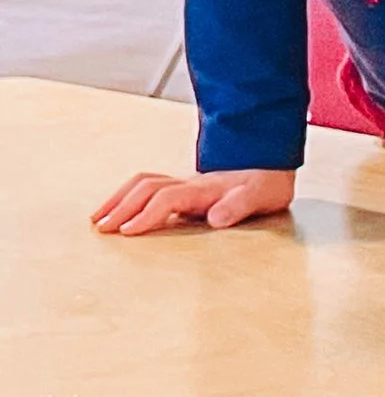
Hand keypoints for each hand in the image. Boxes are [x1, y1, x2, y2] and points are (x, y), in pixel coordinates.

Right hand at [92, 167, 294, 234]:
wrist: (273, 165)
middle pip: (147, 188)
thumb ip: (239, 205)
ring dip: (119, 199)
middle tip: (101, 228)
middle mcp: (190, 183)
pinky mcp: (184, 188)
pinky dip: (128, 195)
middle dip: (122, 207)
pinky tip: (118, 209)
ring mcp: (185, 183)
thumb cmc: (267, 184)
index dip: (147, 214)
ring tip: (98, 218)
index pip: (167, 198)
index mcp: (205, 188)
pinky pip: (149, 186)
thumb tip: (216, 218)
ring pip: (144, 183)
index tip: (128, 231)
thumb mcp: (263, 196)